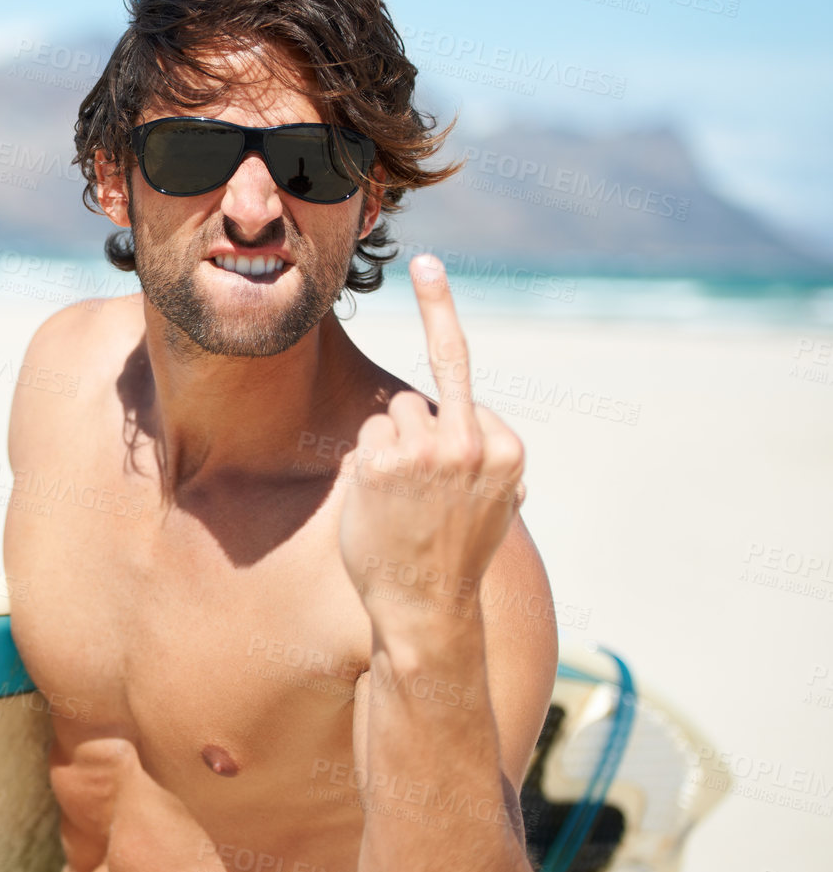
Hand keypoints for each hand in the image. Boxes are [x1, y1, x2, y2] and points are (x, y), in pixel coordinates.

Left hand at [338, 256, 525, 637]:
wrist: (427, 607)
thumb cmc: (454, 550)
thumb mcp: (494, 495)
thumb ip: (485, 447)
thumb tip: (469, 410)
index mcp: (506, 448)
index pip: (459, 381)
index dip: (439, 324)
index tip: (426, 264)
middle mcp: (471, 442)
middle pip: (422, 398)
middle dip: (415, 418)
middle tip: (423, 353)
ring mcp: (426, 451)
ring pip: (391, 415)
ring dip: (388, 449)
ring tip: (404, 502)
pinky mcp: (383, 463)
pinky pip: (366, 437)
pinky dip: (365, 464)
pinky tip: (381, 504)